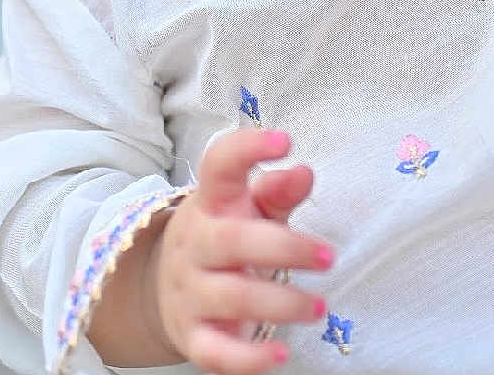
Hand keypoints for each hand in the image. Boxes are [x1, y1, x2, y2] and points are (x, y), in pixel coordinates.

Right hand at [149, 128, 333, 372]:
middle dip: (285, 248)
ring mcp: (189, 291)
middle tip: (328, 256)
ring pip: (231, 296)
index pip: (219, 165)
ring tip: (320, 307)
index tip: (285, 141)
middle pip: (233, 240)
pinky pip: (216, 352)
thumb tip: (304, 172)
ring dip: (281, 303)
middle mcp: (195, 242)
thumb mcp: (247, 208)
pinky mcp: (192, 336)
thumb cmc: (225, 237)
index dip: (248, 148)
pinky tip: (281, 356)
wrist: (164, 288)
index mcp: (211, 201)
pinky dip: (248, 359)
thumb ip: (277, 192)